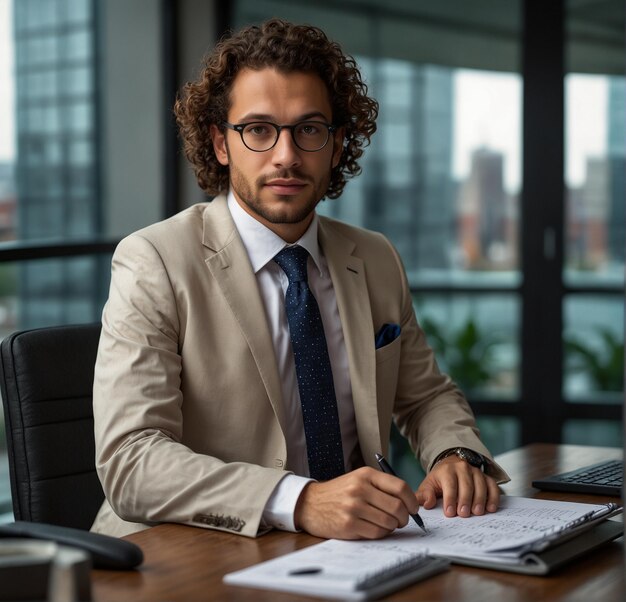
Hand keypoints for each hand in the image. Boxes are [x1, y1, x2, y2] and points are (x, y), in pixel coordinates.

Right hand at [294, 467, 418, 539]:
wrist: (310, 503)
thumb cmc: (339, 492)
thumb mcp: (359, 479)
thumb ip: (382, 486)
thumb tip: (411, 500)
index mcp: (366, 475)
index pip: (400, 487)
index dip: (412, 500)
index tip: (413, 508)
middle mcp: (360, 489)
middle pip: (397, 507)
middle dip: (405, 517)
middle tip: (402, 520)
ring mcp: (354, 507)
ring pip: (389, 522)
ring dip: (393, 526)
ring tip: (388, 524)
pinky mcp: (348, 524)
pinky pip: (377, 532)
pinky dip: (382, 533)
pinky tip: (376, 528)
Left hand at [416, 456, 499, 517]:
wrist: (451, 465)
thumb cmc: (440, 479)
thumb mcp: (429, 485)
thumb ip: (424, 495)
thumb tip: (426, 504)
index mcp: (447, 470)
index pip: (450, 485)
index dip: (450, 499)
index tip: (449, 513)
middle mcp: (462, 468)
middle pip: (466, 485)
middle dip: (465, 500)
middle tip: (464, 514)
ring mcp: (476, 472)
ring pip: (480, 485)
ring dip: (480, 499)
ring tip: (477, 512)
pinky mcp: (486, 477)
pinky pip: (492, 485)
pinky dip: (493, 497)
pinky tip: (491, 508)